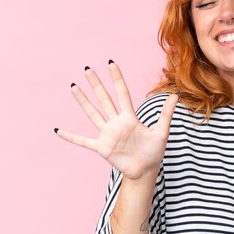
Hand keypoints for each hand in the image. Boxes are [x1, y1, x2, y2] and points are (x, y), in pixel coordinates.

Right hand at [55, 60, 177, 179]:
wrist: (145, 171)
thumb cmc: (154, 152)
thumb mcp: (161, 131)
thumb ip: (166, 114)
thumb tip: (175, 95)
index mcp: (129, 117)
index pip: (122, 93)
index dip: (116, 78)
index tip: (110, 63)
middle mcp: (116, 123)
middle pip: (104, 99)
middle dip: (96, 84)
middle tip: (88, 69)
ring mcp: (107, 134)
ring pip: (92, 114)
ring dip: (83, 101)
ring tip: (74, 87)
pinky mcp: (102, 147)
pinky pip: (83, 141)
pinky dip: (71, 137)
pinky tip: (58, 130)